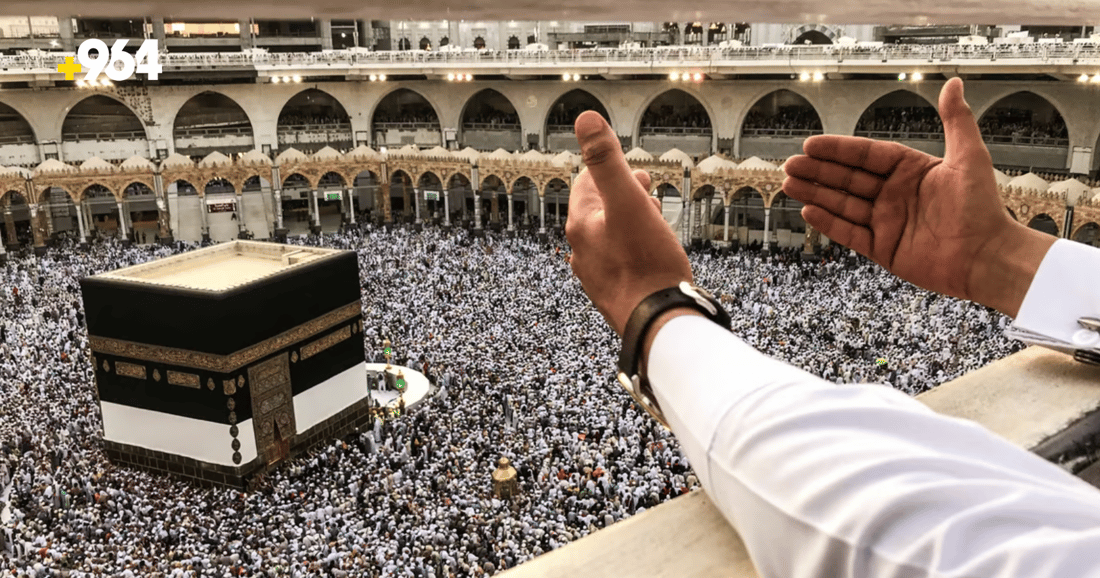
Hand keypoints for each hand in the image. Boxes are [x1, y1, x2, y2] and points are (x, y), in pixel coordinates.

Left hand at [568, 111, 692, 335]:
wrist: (658, 322)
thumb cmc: (646, 264)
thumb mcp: (628, 201)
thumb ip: (606, 160)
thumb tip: (585, 120)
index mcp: (581, 225)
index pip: (587, 185)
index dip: (610, 171)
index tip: (633, 171)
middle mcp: (583, 251)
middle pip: (599, 211)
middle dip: (622, 195)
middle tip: (646, 188)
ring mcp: (597, 275)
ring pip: (610, 237)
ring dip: (630, 222)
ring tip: (653, 217)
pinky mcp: (614, 294)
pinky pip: (621, 261)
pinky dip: (634, 248)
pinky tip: (652, 254)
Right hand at [782, 78, 1054, 316]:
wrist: (987, 257)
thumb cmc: (984, 207)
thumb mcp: (969, 157)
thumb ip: (956, 120)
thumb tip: (953, 83)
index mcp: (911, 171)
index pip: (866, 155)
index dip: (838, 150)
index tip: (812, 144)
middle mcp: (895, 195)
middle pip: (848, 178)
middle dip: (818, 171)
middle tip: (791, 164)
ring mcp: (887, 222)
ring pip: (843, 204)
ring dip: (816, 193)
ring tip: (790, 184)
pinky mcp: (883, 248)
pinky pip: (849, 233)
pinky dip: (829, 223)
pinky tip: (809, 210)